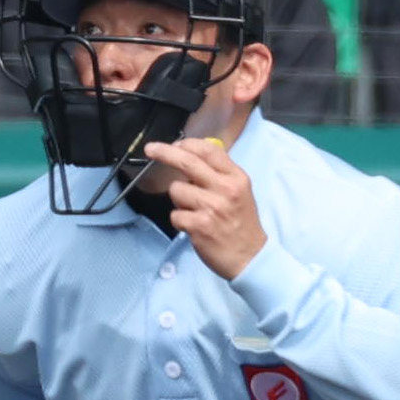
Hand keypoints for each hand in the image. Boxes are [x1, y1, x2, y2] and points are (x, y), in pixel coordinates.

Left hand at [140, 136, 266, 280]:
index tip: (173, 144)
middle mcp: (225, 189)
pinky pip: (175, 214)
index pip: (209, 150)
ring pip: (176, 190)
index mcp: (236, 177)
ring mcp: (212, 207)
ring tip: (195, 212)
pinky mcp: (199, 225)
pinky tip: (194, 226)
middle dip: (165, 152)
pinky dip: (179, 220)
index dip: (187, 144)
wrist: (250, 256)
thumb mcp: (239, 192)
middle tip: (150, 149)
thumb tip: (190, 156)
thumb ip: (218, 174)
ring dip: (179, 201)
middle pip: (188, 162)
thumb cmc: (240, 223)